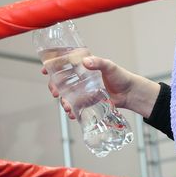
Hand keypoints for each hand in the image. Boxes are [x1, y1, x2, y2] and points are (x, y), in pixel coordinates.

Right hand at [43, 56, 159, 119]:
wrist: (130, 93)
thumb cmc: (121, 76)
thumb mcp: (110, 66)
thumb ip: (98, 63)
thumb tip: (86, 62)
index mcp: (83, 67)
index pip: (64, 65)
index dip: (52, 67)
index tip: (44, 70)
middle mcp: (80, 79)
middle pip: (61, 82)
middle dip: (54, 87)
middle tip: (54, 92)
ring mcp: (83, 91)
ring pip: (67, 96)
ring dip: (63, 102)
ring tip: (66, 106)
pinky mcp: (88, 102)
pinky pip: (76, 106)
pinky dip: (72, 111)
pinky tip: (72, 114)